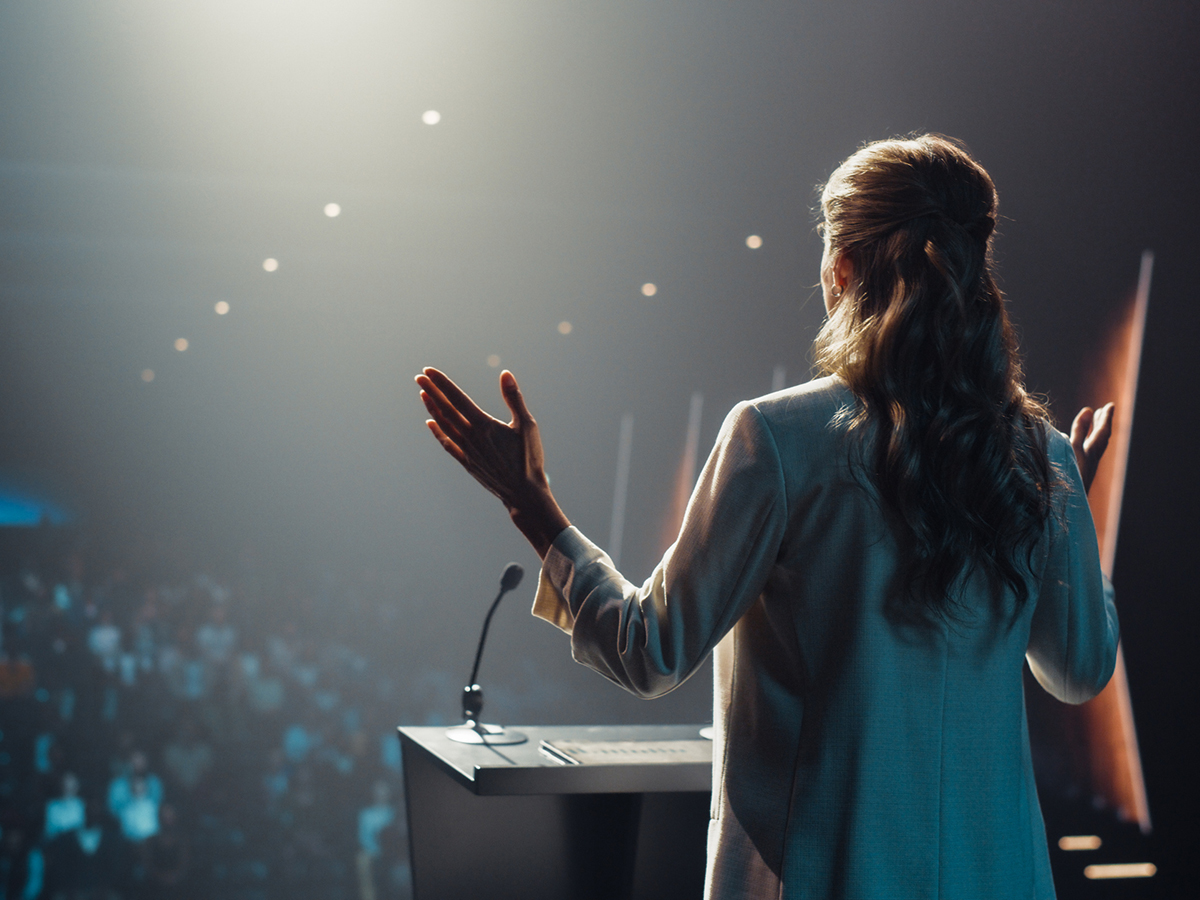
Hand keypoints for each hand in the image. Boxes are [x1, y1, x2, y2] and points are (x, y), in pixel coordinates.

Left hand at [416, 367, 569, 558]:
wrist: (523, 493)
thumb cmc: (529, 458)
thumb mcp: (527, 425)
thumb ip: (514, 398)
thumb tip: (505, 374)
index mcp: (484, 425)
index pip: (457, 397)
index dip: (442, 383)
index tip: (428, 371)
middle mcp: (470, 436)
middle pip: (446, 409)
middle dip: (432, 391)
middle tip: (419, 377)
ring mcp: (466, 451)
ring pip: (444, 425)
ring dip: (432, 409)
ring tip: (423, 394)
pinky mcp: (467, 463)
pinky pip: (447, 444)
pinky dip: (437, 432)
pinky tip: (431, 423)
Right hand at [1069, 402, 1114, 493]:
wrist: (1064, 502)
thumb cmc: (1067, 473)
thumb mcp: (1071, 448)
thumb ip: (1080, 430)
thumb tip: (1089, 410)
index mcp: (1092, 452)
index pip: (1102, 431)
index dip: (1106, 418)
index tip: (1111, 406)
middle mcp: (1092, 459)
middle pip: (1101, 438)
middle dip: (1101, 424)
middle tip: (1102, 412)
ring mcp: (1087, 466)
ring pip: (1094, 446)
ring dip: (1093, 432)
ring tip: (1091, 423)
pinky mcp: (1080, 471)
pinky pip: (1087, 452)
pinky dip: (1085, 442)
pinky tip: (1077, 443)